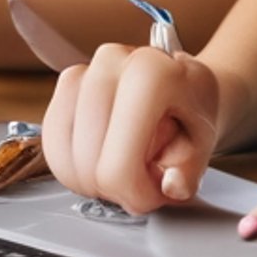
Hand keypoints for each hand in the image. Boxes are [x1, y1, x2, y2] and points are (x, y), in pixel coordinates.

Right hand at [39, 41, 223, 213]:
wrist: (180, 81)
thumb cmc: (191, 109)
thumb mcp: (205, 142)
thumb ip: (189, 171)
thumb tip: (171, 186)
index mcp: (152, 73)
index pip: (118, 165)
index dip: (133, 194)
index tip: (152, 193)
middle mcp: (112, 62)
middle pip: (90, 164)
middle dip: (115, 188)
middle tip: (142, 181)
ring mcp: (85, 69)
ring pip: (66, 156)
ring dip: (91, 178)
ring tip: (124, 166)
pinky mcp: (66, 81)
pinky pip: (52, 143)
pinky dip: (71, 165)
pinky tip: (99, 160)